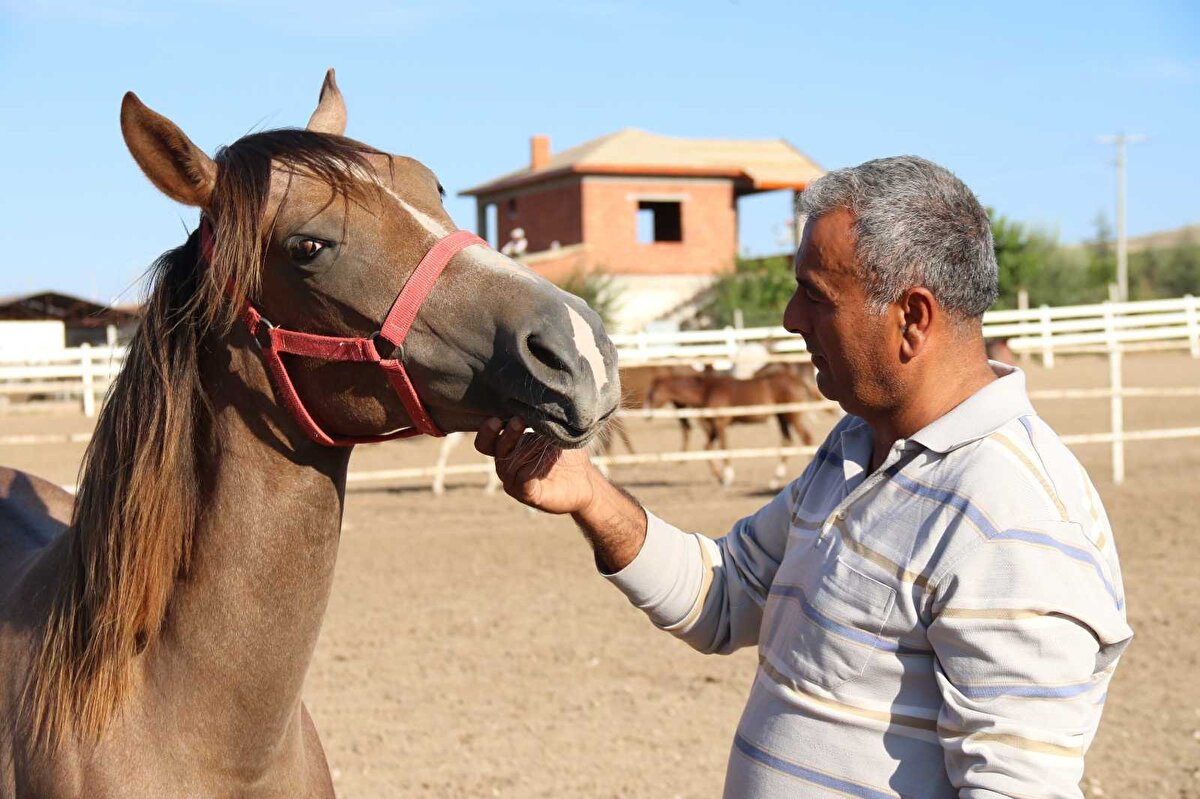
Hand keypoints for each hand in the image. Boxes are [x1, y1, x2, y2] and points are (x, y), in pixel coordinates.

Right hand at [474, 417, 598, 514]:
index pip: (486, 443)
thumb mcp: (552, 432)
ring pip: (509, 466)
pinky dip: (533, 468)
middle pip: (496, 452)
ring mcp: (516, 484)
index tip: (497, 418)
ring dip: (525, 450)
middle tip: (519, 420)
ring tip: (543, 438)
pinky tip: (547, 456)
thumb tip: (535, 397)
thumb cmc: (565, 454)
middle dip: (506, 435)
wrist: (585, 480)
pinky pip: (523, 482)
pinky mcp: (529, 496)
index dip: (487, 432)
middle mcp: (507, 468)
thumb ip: (540, 419)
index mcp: (508, 451)